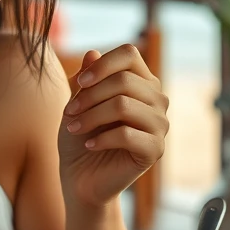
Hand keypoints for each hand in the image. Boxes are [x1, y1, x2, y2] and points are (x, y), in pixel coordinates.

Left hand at [59, 45, 169, 207]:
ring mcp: (160, 124)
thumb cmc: (79, 135)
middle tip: (68, 113)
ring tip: (73, 128)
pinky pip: (127, 134)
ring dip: (91, 117)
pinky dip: (101, 138)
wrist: (81, 177)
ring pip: (124, 105)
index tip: (79, 83)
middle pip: (124, 80)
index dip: (102, 65)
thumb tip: (92, 53)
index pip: (129, 54)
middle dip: (89, 96)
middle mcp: (157, 99)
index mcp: (141, 81)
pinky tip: (89, 145)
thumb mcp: (76, 102)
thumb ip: (85, 79)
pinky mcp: (155, 150)